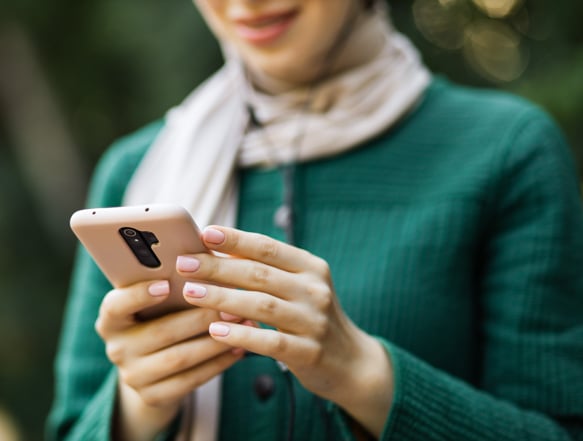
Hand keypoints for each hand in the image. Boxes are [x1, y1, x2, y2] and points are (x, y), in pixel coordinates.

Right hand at [95, 280, 243, 440]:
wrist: (152, 368)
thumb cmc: (163, 317)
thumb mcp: (160, 300)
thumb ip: (176, 279)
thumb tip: (208, 247)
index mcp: (112, 318)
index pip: (115, 306)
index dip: (138, 295)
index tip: (165, 283)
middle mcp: (117, 348)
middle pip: (161, 332)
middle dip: (201, 317)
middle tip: (232, 305)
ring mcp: (132, 376)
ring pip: (179, 358)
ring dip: (215, 341)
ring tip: (243, 324)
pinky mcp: (152, 396)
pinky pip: (190, 380)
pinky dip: (218, 363)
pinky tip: (238, 348)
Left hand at [177, 226, 393, 436]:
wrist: (350, 361)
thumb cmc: (312, 317)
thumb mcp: (300, 287)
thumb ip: (269, 269)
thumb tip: (222, 250)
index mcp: (311, 267)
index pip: (268, 247)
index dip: (236, 239)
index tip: (205, 233)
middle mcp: (314, 290)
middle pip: (259, 274)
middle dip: (217, 267)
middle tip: (184, 263)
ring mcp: (313, 321)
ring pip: (260, 305)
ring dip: (221, 297)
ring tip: (190, 292)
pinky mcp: (309, 352)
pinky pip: (270, 341)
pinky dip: (241, 334)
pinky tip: (215, 331)